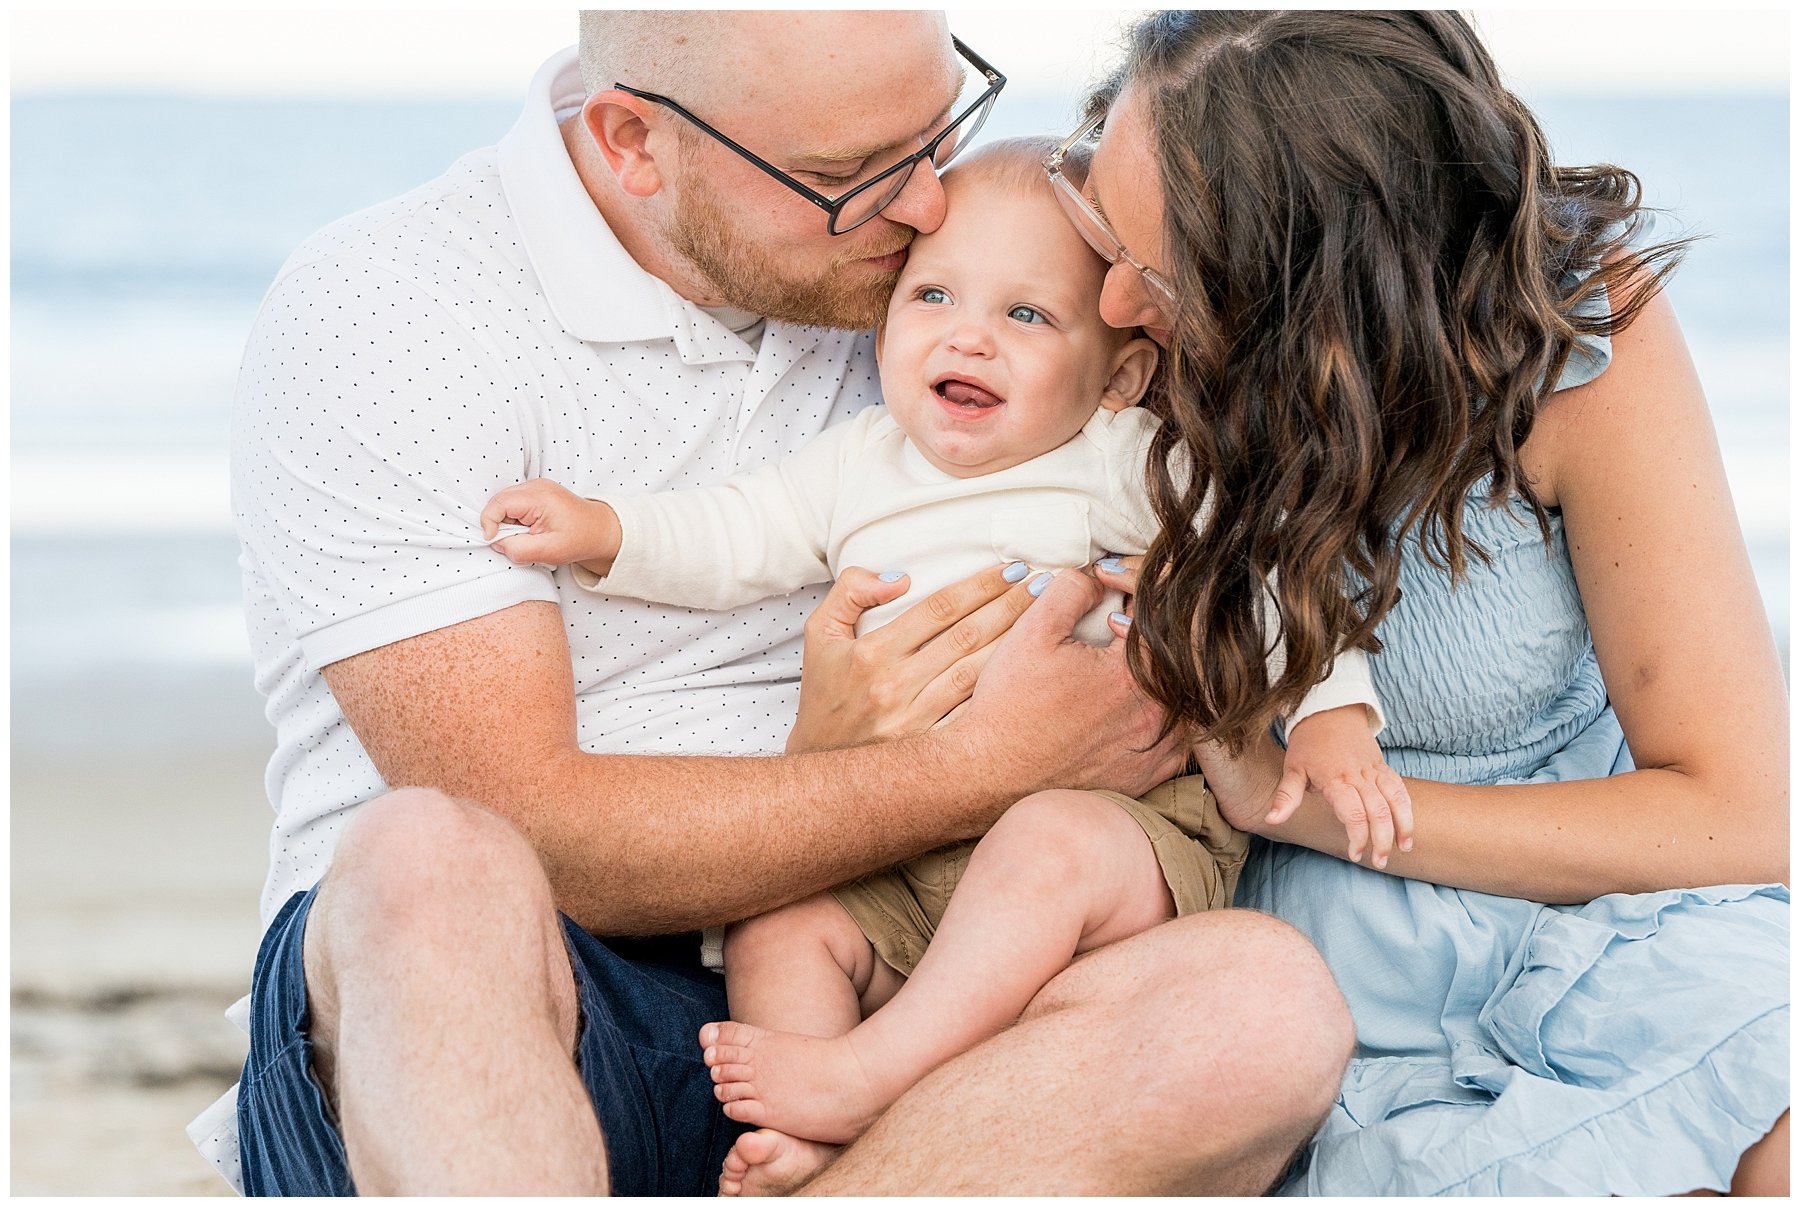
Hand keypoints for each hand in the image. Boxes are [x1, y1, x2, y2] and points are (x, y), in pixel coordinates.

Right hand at [481, 479, 620, 571]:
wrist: (599, 530)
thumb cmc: (579, 539)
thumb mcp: (549, 551)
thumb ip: (519, 549)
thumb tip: (496, 543)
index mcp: (540, 497)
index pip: (500, 503)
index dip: (489, 522)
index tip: (492, 540)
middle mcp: (536, 486)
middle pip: (499, 500)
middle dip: (498, 523)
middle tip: (514, 540)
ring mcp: (536, 486)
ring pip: (504, 501)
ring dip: (506, 521)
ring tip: (526, 535)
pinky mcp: (536, 491)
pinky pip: (513, 502)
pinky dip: (514, 518)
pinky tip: (528, 528)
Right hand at [786, 562, 1037, 751]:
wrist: (820, 766)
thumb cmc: (825, 694)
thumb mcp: (820, 633)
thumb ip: (852, 592)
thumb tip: (900, 577)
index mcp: (873, 652)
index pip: (938, 608)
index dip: (979, 585)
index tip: (1010, 568)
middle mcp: (895, 685)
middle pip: (966, 636)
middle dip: (1009, 606)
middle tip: (1042, 584)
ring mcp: (915, 720)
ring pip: (977, 673)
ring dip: (1016, 643)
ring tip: (1046, 620)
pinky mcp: (929, 747)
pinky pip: (975, 713)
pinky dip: (1005, 692)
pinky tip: (1030, 672)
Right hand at [953, 569, 1188, 798]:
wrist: (992, 774)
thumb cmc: (1010, 706)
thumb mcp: (1032, 632)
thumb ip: (1072, 590)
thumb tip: (1098, 577)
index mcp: (1134, 675)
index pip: (1160, 619)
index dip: (1138, 594)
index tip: (1113, 593)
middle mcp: (1156, 714)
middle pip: (1178, 659)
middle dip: (1151, 634)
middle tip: (1119, 627)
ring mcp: (1157, 749)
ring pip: (1184, 699)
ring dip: (1163, 676)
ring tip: (1126, 667)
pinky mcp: (1149, 776)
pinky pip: (1178, 739)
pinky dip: (1164, 716)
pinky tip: (1132, 706)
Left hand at [1273, 706, 1412, 867]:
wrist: (1329, 710)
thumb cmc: (1308, 743)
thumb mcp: (1292, 768)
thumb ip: (1285, 797)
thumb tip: (1271, 820)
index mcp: (1335, 779)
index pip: (1353, 812)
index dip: (1358, 836)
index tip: (1355, 854)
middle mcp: (1359, 776)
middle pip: (1378, 811)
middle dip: (1382, 839)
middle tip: (1378, 862)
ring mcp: (1374, 770)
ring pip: (1395, 800)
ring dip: (1402, 825)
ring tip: (1403, 849)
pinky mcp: (1383, 767)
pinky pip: (1400, 788)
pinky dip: (1407, 808)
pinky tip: (1408, 827)